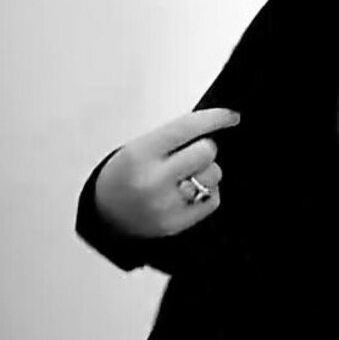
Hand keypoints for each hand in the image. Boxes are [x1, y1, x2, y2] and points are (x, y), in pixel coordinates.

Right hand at [93, 108, 240, 238]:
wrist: (105, 214)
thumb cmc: (125, 175)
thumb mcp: (139, 147)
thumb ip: (172, 137)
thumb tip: (213, 126)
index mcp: (140, 153)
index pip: (187, 127)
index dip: (215, 118)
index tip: (232, 116)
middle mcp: (153, 180)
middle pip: (206, 151)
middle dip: (204, 148)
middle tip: (189, 155)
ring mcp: (165, 204)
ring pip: (213, 175)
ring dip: (206, 172)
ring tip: (184, 177)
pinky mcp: (176, 223)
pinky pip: (213, 199)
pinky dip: (207, 193)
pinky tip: (188, 193)